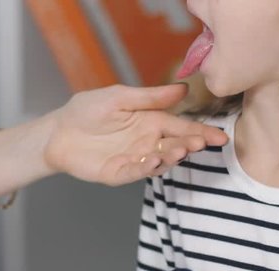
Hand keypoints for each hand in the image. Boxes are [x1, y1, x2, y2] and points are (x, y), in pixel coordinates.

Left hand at [44, 84, 227, 185]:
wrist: (58, 131)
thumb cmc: (87, 110)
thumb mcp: (120, 98)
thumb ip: (151, 97)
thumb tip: (183, 89)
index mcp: (151, 121)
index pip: (181, 127)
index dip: (201, 132)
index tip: (219, 136)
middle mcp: (147, 142)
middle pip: (174, 145)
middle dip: (188, 145)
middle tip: (198, 143)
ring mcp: (134, 159)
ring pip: (159, 161)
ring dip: (170, 157)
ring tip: (178, 149)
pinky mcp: (118, 173)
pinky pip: (135, 172)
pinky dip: (145, 168)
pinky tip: (153, 160)